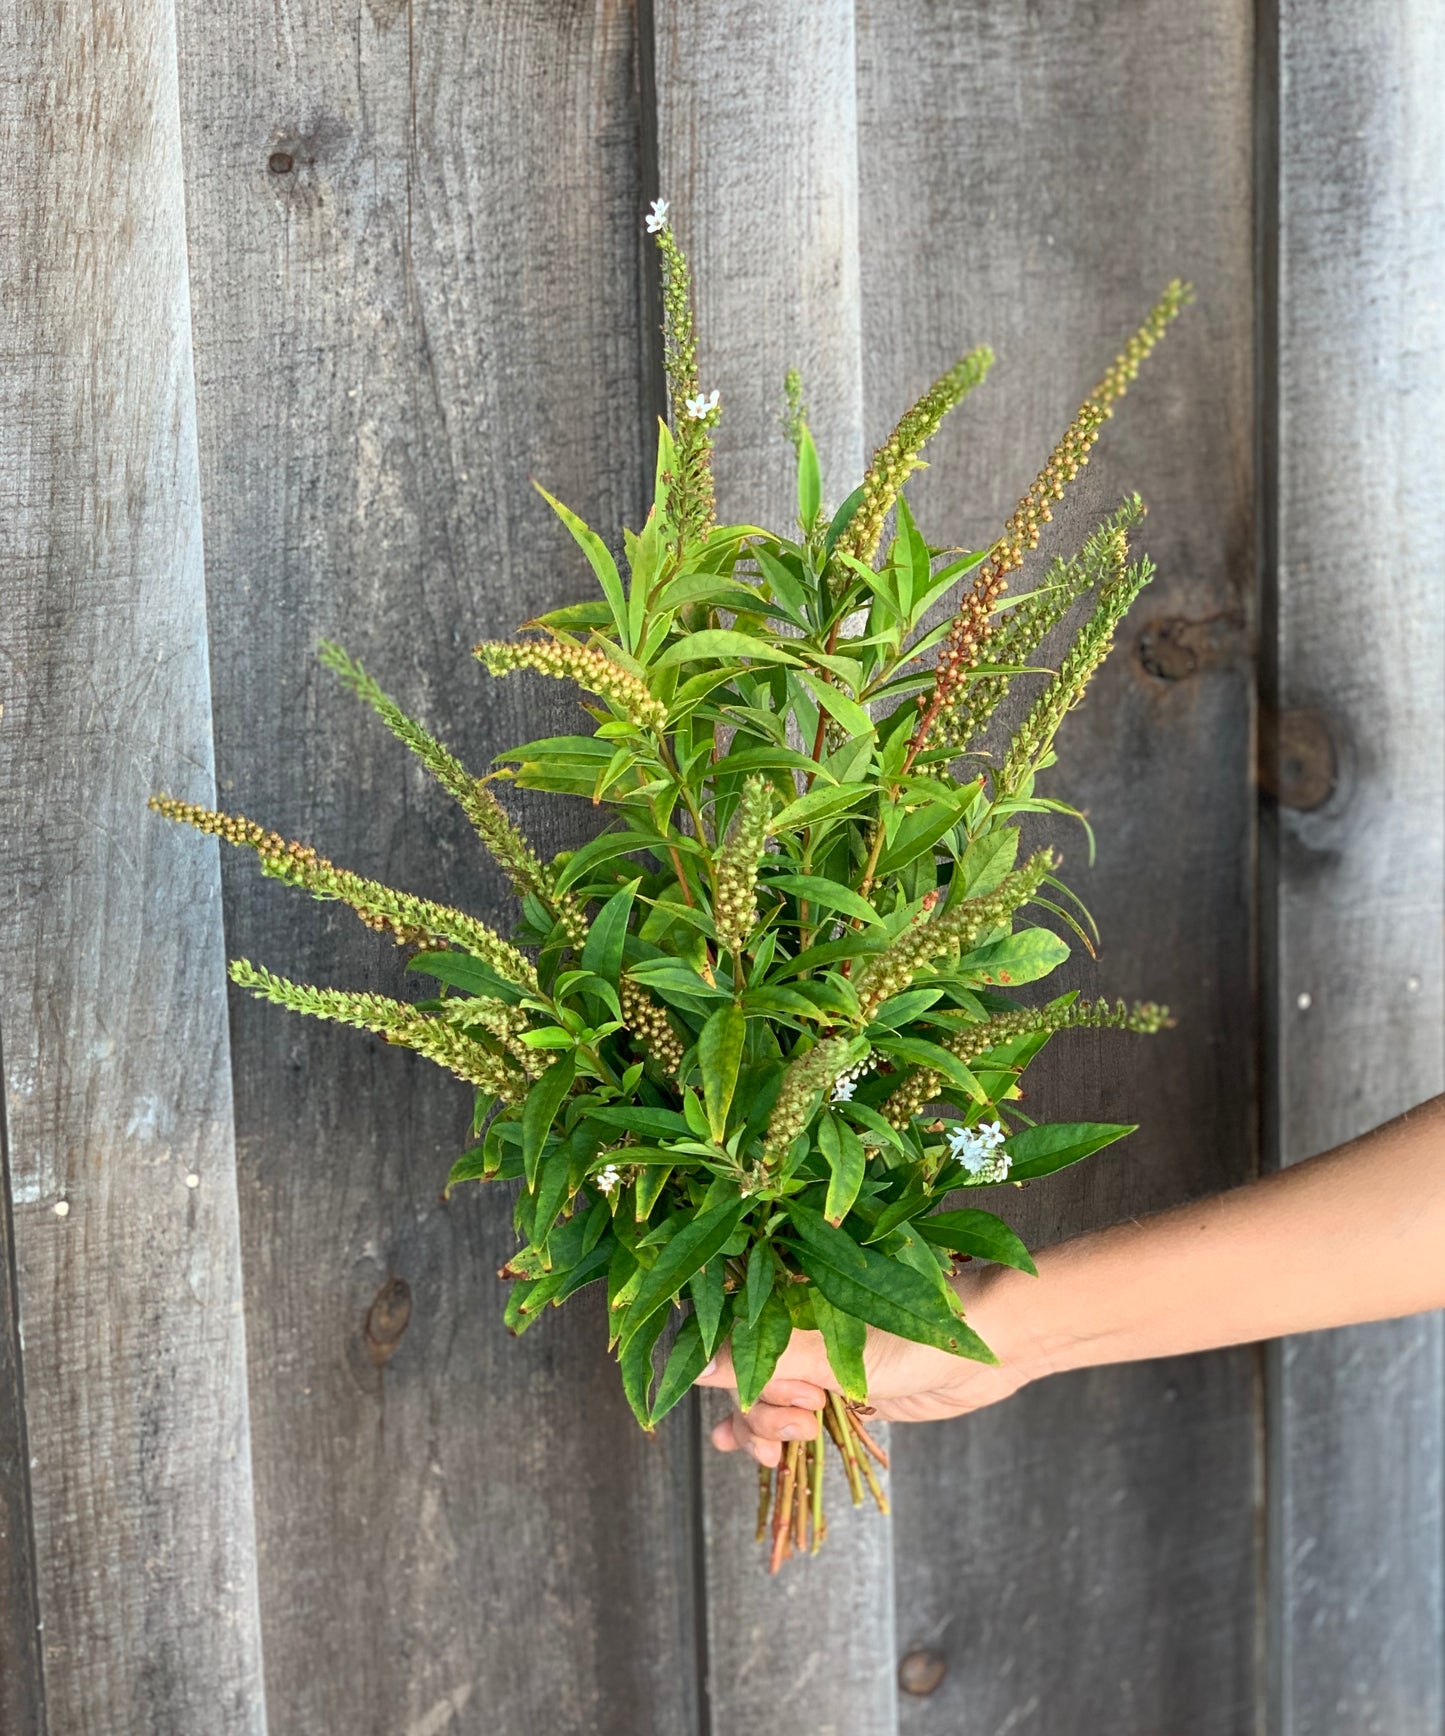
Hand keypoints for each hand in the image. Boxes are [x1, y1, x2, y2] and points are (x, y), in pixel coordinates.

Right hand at [694, 1267, 1040, 1466]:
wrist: (990, 1348)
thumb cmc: (921, 1333)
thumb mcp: (841, 1352)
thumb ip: (769, 1358)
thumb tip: (696, 1365)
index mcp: (790, 1296)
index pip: (732, 1337)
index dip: (735, 1376)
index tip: (769, 1398)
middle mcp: (796, 1323)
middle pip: (743, 1376)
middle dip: (763, 1410)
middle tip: (807, 1421)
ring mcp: (817, 1359)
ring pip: (763, 1399)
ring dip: (765, 1430)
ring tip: (793, 1446)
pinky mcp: (838, 1389)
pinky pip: (788, 1413)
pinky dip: (767, 1433)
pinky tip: (743, 1451)